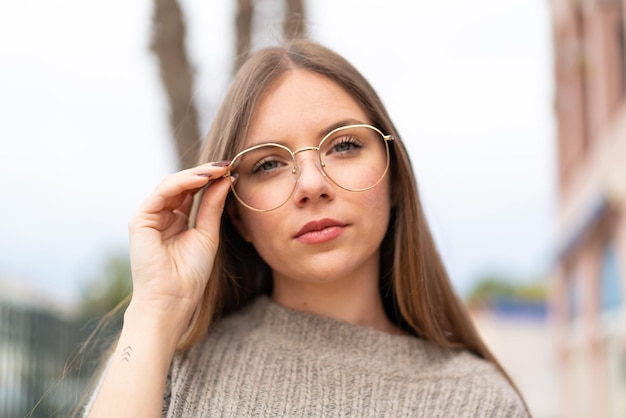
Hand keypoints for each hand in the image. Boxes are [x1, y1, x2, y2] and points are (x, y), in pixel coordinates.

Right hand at [127, 161, 231, 318]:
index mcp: (177, 220)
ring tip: (217, 170)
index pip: (192, 191)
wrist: (174, 298)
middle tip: (226, 165)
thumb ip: (212, 205)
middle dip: (205, 173)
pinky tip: (202, 179)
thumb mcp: (208, 233)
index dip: (211, 179)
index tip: (231, 170)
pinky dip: (182, 183)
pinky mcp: (140, 220)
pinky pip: (162, 193)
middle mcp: (161, 215)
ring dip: (196, 174)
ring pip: (172, 184)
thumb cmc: (191, 274)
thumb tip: (225, 179)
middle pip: (182, 184)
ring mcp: (149, 216)